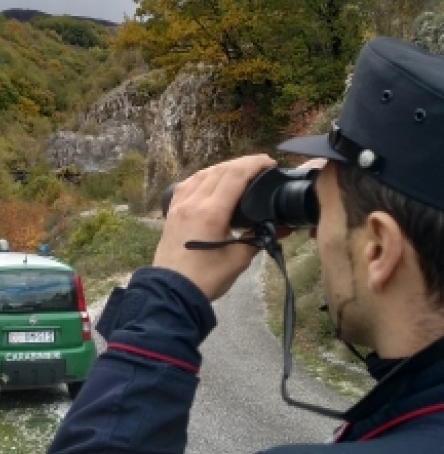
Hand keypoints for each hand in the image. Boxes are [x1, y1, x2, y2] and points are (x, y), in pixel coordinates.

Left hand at [153, 154, 276, 300]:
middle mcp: (193, 202)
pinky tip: (211, 179)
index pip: (235, 175)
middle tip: (260, 165)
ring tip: (240, 170)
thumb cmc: (206, 278)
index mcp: (211, 212)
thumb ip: (259, 239)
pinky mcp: (172, 211)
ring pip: (202, 174)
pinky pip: (188, 184)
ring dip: (223, 167)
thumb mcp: (238, 260)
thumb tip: (282, 228)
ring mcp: (180, 205)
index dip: (254, 164)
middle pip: (220, 170)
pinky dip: (204, 176)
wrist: (171, 291)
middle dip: (242, 163)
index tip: (270, 162)